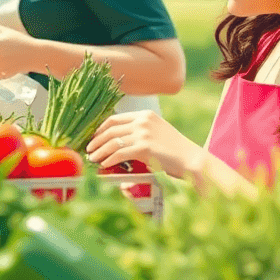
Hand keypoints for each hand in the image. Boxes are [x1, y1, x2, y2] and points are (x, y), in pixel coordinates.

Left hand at [85, 110, 205, 178]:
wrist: (192, 160)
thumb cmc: (174, 151)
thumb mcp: (157, 133)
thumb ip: (139, 132)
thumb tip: (116, 141)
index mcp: (145, 115)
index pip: (114, 119)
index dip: (100, 129)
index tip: (92, 138)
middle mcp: (143, 121)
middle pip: (110, 129)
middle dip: (95, 140)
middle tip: (88, 149)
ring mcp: (143, 133)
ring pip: (112, 142)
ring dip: (99, 151)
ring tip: (92, 159)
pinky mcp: (144, 147)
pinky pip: (119, 153)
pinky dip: (109, 160)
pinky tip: (104, 165)